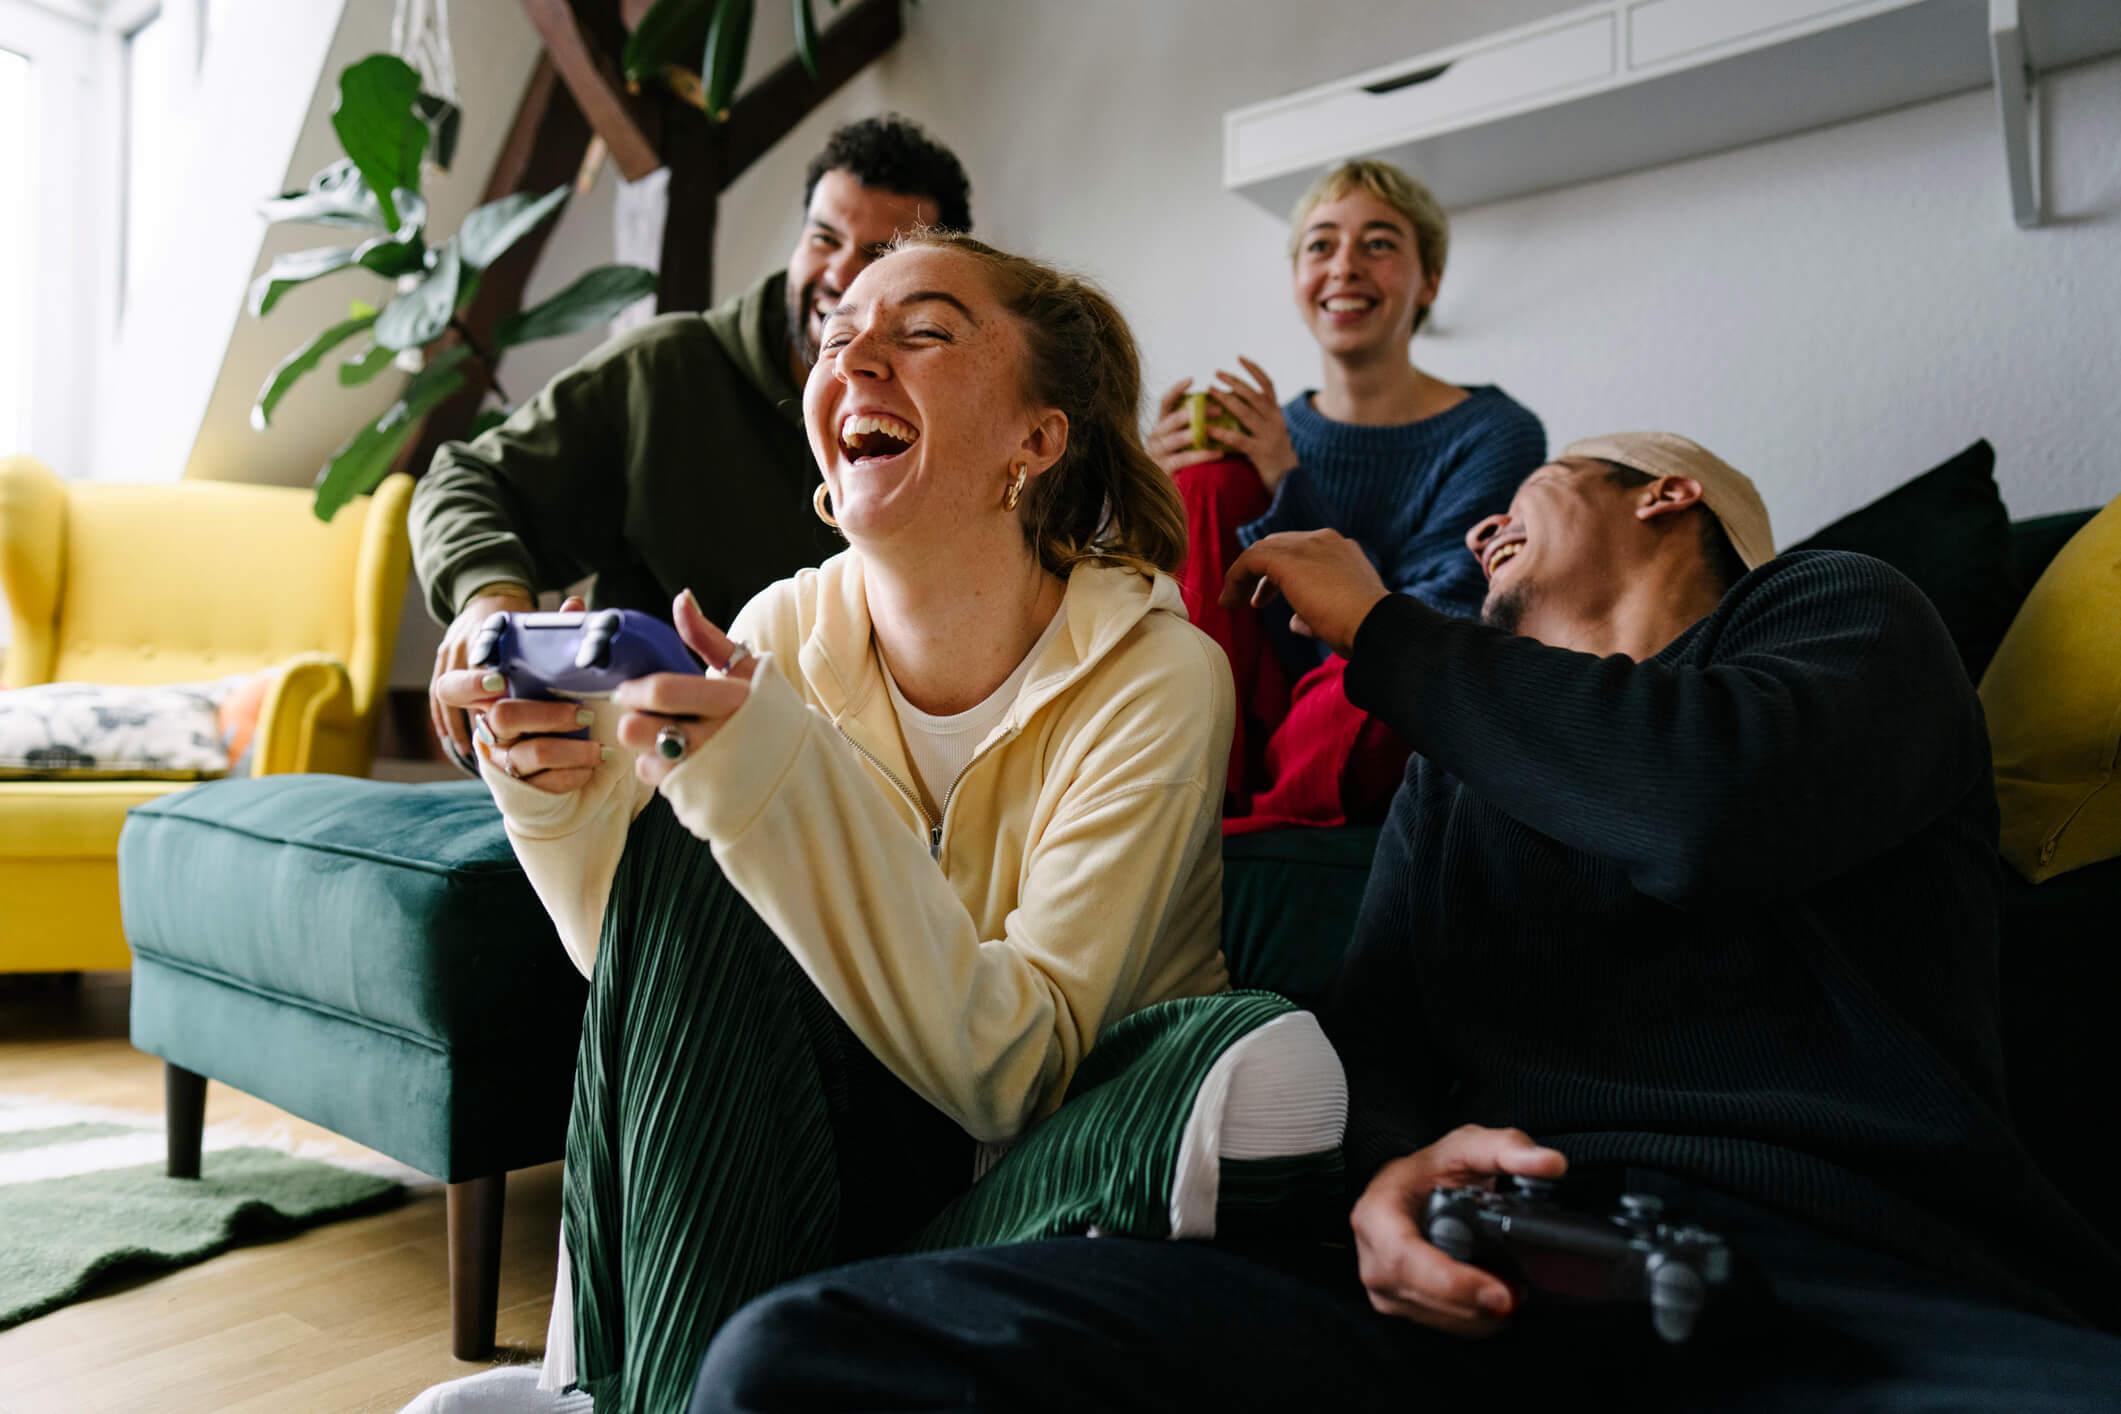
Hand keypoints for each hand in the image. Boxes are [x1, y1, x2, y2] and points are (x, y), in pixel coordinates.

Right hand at [433, 595, 606, 794]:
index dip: (472, 685)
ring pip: (531, 754)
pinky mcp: (519, 786)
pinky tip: (592, 765)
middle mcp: (487, 726)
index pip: (453, 689)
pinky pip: (545, 783)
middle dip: (548, 715)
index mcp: (485, 695)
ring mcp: (501, 757)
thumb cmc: (547, 699)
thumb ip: (555, 638)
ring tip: (600, 746)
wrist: (551, 756)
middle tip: (583, 712)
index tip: (500, 682)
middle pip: (503, 718)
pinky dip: (574, 774)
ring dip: (572, 750)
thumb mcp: (548, 671)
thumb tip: (575, 605)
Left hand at [615, 589, 760, 787]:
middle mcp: (719, 738)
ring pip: (644, 760)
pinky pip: (660, 785)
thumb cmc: (769, 713)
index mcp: (731, 699)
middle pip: (638, 729)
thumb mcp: (747, 671)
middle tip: (644, 716)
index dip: (634, 690)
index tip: (629, 690)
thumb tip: (681, 599)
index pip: (662, 691)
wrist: (804, 770)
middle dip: (632, 720)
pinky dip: (664, 773)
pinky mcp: (704, 800)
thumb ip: (708, 638)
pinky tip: (684, 765)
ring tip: (672, 742)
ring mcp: (710, 775)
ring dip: (648, 750)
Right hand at [1144, 377, 1228, 474]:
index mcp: (1161, 426)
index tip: (1192, 379)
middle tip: (1217, 408)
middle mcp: (1155, 437)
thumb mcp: (1187, 439)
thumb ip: (1196, 423)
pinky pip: (1184, 459)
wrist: (1171, 493)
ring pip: (1175, 439)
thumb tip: (1222, 403)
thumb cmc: (1185, 460)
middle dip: (1195, 412)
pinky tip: (1218, 452)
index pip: (1165, 403)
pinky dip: (1202, 455)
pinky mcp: (1164, 470)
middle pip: (1171, 419)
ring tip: (1216, 429)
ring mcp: (1157, 454)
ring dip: (1197, 432)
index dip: (1176, 390)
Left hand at [1206, 357, 1298, 490]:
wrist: (1289, 481)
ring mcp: (1268, 435)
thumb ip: (1258, 415)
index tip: (1239, 358)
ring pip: (1245, 413)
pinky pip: (1239, 440)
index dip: (1254, 370)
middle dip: (1233, 381)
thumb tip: (1233, 400)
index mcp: (1276, 412)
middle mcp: (1274, 420)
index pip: (1267, 384)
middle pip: (1253, 395)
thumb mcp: (1271, 430)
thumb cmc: (1273, 454)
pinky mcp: (1260, 452)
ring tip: (1210, 393)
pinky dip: (1223, 433)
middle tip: (1215, 374)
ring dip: (1226, 400)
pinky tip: (1208, 429)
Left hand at [1219, 529, 1388, 655]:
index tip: (1266, 599)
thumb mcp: (1338, 617)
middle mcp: (1324, 540)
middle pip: (1279, 546)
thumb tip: (1295, 623)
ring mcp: (1306, 546)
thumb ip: (1313, 614)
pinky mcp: (1287, 560)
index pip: (1301, 551)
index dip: (1279, 574)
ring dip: (1243, 576)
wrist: (1375, 626)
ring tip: (1231, 601)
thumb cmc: (1363, 629)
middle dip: (1261, 572)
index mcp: (1341, 549)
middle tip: (1251, 601)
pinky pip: (1249, 561)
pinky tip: (1229, 600)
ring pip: (1262, 551)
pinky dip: (1235, 578)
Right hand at [1350, 1126, 1568, 1335]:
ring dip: (1477, 1314)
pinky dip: (1472, 1319)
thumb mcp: (1468, 1146)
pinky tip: (1491, 1300)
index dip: (1452, 1281)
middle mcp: (1373, 1255)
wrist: (1412, 1186)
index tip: (1497, 1292)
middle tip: (1517, 1295)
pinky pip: (1439, 1324)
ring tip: (1512, 1293)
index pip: (1405, 1258)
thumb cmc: (1433, 1168)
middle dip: (1474, 1303)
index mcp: (1377, 1214)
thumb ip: (1508, 1149)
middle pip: (1421, 1295)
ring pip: (1433, 1317)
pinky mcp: (1401, 1304)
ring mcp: (1383, 1285)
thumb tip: (1549, 1164)